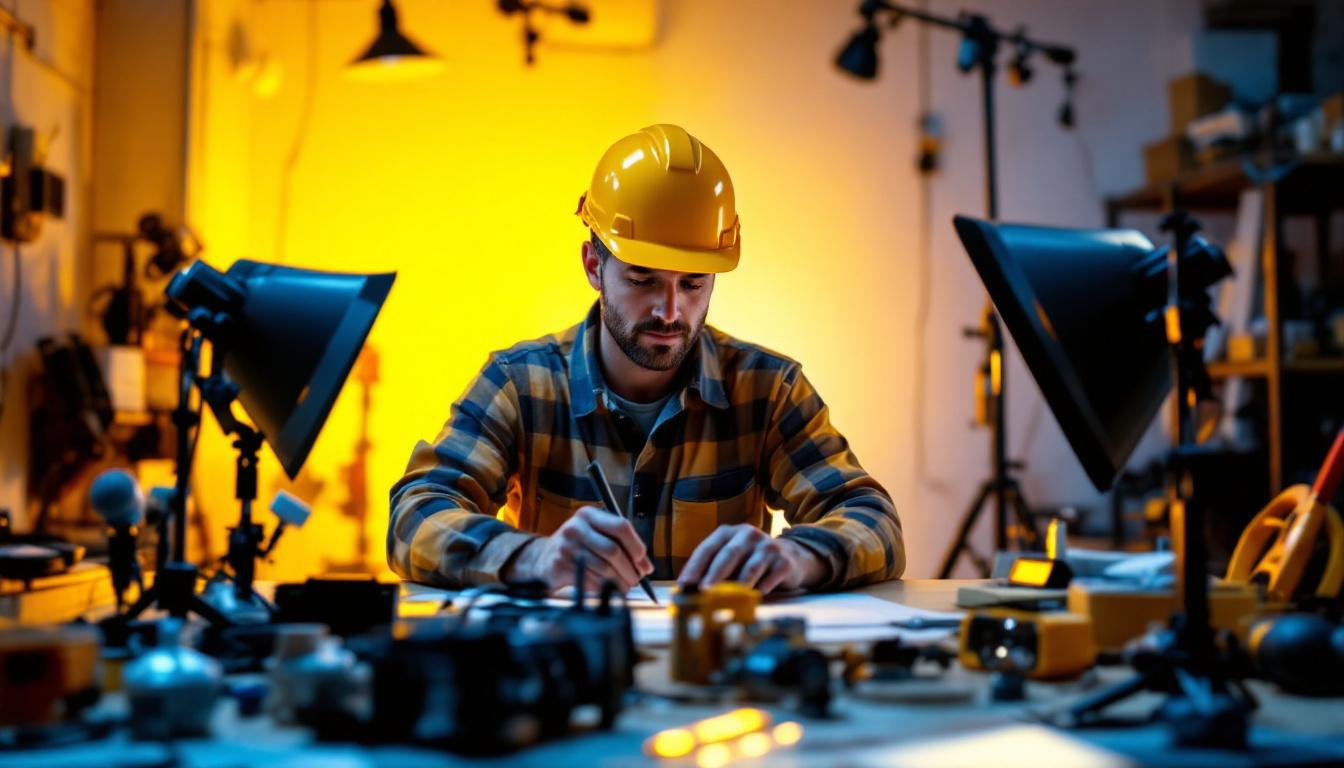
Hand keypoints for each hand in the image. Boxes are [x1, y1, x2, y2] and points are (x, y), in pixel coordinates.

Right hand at [503, 505, 652, 592]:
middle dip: (630, 569)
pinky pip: (591, 581)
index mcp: (588, 515)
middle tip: (637, 579)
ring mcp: (566, 546)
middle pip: (614, 550)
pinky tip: (607, 589)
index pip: (621, 526)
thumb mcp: (597, 537)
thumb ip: (623, 547)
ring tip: (625, 586)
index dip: (636, 546)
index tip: (643, 561)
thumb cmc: (578, 547)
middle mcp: (576, 527)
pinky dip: (604, 588)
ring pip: (604, 568)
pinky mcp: (560, 566)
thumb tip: (646, 567)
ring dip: (620, 581)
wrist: (542, 559)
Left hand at [677, 524, 826, 593]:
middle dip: (714, 574)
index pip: (708, 548)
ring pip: (750, 567)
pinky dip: (760, 589)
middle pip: (728, 554)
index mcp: (729, 533)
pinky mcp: (783, 561)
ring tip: (726, 598)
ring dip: (737, 584)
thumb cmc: (751, 561)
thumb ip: (712, 570)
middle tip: (703, 590)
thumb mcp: (732, 559)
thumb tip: (688, 590)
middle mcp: (748, 535)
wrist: (791, 557)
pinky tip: (753, 598)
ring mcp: (768, 546)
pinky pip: (770, 578)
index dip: (694, 566)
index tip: (684, 583)